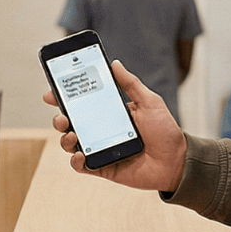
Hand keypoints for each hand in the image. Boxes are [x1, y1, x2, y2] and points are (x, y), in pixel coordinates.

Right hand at [42, 60, 186, 191]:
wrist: (177, 161)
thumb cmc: (165, 131)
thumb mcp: (149, 102)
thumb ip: (131, 84)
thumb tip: (114, 63)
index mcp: (110, 113)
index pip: (82, 103)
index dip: (64, 98)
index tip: (52, 91)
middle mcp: (101, 131)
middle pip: (71, 123)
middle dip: (59, 118)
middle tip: (62, 116)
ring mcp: (100, 149)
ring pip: (72, 144)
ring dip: (65, 138)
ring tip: (72, 134)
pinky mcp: (103, 168)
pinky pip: (82, 166)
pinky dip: (76, 161)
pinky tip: (80, 154)